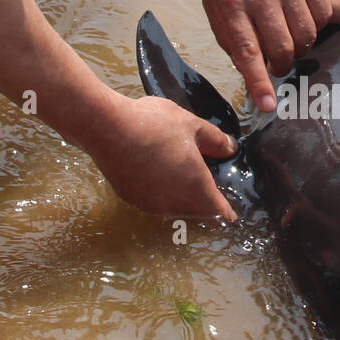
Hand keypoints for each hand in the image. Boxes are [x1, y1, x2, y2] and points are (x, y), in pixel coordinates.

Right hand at [94, 96, 238, 219]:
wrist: (107, 128)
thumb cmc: (153, 126)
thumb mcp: (193, 126)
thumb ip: (216, 141)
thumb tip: (230, 149)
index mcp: (196, 190)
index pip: (220, 212)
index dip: (228, 209)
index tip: (232, 206)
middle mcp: (174, 204)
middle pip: (198, 211)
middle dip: (205, 199)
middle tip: (208, 178)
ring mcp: (151, 204)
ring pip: (175, 206)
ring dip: (181, 193)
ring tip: (180, 168)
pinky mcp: (131, 197)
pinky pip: (155, 199)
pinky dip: (160, 189)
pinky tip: (157, 167)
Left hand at [201, 0, 329, 112]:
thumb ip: (227, 31)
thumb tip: (245, 63)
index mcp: (231, 2)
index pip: (248, 52)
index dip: (259, 82)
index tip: (268, 105)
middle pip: (281, 48)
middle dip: (281, 66)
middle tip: (278, 65)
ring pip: (305, 34)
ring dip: (300, 48)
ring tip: (291, 43)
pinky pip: (320, 14)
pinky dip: (315, 26)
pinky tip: (304, 23)